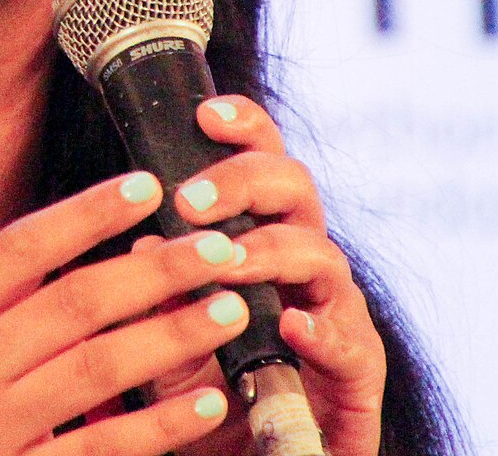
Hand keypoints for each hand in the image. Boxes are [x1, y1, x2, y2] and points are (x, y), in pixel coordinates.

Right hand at [0, 171, 254, 455]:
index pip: (16, 251)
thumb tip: (54, 257)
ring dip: (171, 336)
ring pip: (98, 369)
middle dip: (154, 270)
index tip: (144, 186)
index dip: (84, 215)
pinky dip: (157, 427)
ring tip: (228, 308)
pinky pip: (102, 450)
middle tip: (219, 246)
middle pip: (72, 303)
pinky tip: (203, 403)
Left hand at [171, 97, 386, 455]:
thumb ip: (158, 285)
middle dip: (244, 183)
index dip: (243, 129)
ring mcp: (336, 312)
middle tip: (189, 200)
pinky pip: (352, 344)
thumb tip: (140, 238)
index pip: (259, 165)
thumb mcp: (167, 332)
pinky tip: (293, 325)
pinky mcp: (357, 374)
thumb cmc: (211, 385)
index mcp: (260, 235)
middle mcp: (303, 263)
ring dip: (270, 253)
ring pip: (321, 256)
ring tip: (226, 262)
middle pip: (295, 190)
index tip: (206, 113)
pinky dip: (323, 331)